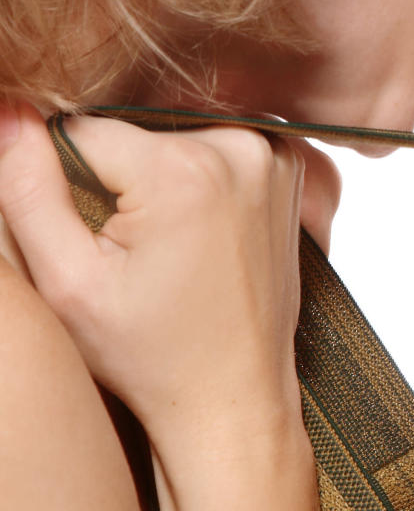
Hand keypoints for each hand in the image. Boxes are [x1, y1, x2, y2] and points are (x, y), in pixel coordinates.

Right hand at [0, 103, 341, 483]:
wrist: (234, 399)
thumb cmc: (152, 357)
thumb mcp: (68, 283)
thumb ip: (26, 190)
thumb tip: (7, 112)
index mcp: (183, 170)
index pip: (82, 130)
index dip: (66, 182)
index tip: (92, 239)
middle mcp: (241, 148)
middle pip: (133, 133)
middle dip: (117, 182)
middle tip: (132, 255)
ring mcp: (273, 156)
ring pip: (171, 139)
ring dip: (157, 182)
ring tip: (167, 251)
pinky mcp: (288, 169)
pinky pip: (214, 152)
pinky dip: (196, 184)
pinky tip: (197, 238)